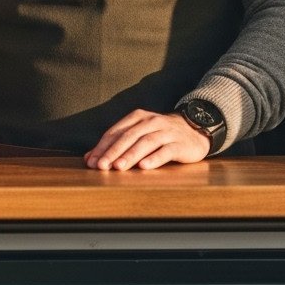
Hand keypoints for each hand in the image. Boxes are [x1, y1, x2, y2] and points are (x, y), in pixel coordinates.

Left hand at [84, 110, 210, 171]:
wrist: (195, 130)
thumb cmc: (161, 135)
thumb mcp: (138, 135)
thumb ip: (116, 145)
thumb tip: (90, 159)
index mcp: (138, 117)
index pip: (116, 132)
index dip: (103, 147)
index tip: (92, 162)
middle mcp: (152, 122)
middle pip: (129, 136)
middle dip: (114, 151)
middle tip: (102, 166)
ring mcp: (167, 132)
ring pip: (146, 142)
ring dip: (131, 155)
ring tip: (119, 167)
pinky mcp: (180, 144)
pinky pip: (166, 151)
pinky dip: (154, 158)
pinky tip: (144, 167)